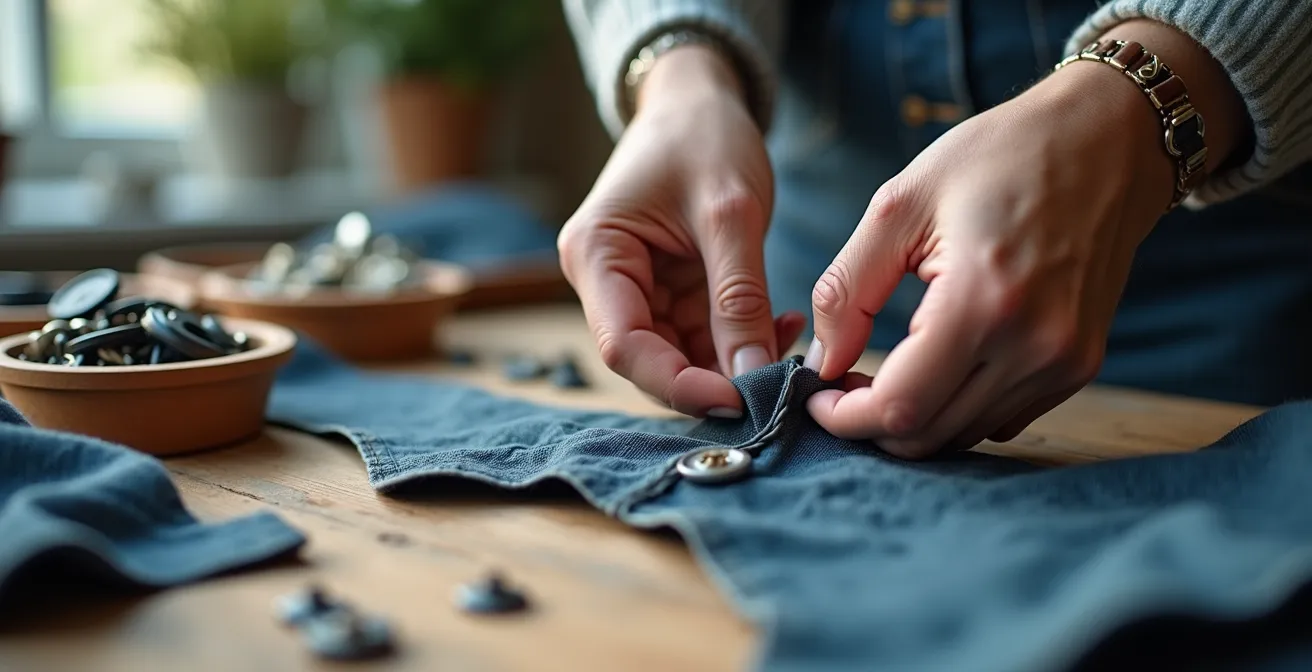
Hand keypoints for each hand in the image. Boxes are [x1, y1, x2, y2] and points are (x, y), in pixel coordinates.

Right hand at [558, 46, 805, 417]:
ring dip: (732, 362)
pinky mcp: (666, 291)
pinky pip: (699, 336)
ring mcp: (635, 289)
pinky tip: (777, 324)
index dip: (678, 383)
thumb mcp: (730, 212)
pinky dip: (739, 340)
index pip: (624, 346)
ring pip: (678, 355)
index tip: (740, 399)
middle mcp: (603, 280)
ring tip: (786, 339)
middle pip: (648, 360)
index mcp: (596, 254)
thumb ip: (739, 297)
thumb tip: (751, 377)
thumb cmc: (704, 136)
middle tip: (776, 383)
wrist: (700, 100)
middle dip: (711, 378)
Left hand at [803, 20, 1248, 457]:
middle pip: (928, 435)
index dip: (845, 418)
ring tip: (887, 370)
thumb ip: (848, 291)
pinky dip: (957, 408)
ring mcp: (1063, 362)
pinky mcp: (1080, 366)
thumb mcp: (899, 206)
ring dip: (913, 418)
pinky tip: (938, 366)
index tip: (816, 395)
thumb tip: (823, 363)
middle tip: (844, 384)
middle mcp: (1033, 345)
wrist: (1107, 141)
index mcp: (982, 301)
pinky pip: (1000, 418)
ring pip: (962, 435)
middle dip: (871, 424)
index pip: (900, 408)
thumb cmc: (998, 158)